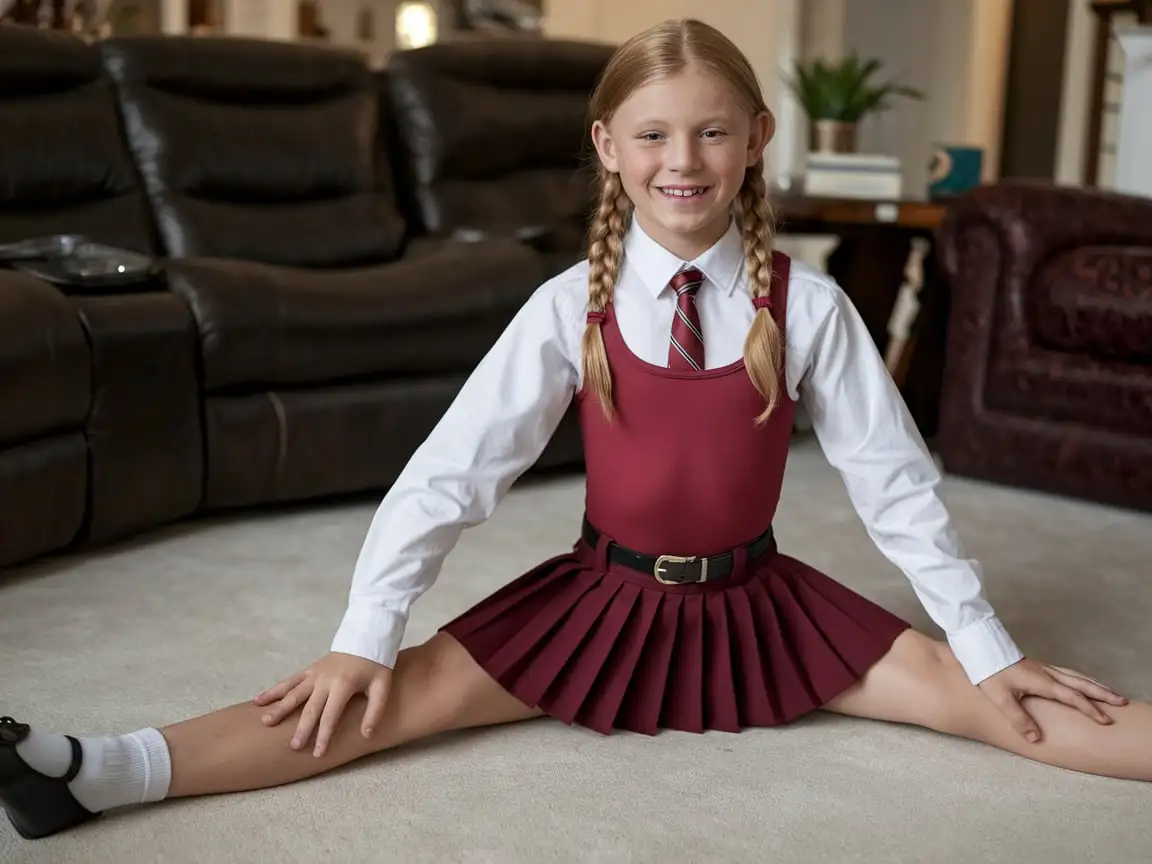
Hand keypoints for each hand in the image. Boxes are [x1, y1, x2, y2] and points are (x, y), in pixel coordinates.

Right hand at [253, 652, 392, 756]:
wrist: (366, 636)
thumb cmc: (376, 664)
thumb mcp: (382, 686)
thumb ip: (375, 711)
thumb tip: (366, 736)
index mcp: (343, 685)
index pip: (330, 715)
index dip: (324, 735)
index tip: (317, 754)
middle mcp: (325, 680)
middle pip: (310, 708)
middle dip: (301, 728)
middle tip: (293, 746)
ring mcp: (315, 674)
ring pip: (293, 692)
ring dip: (279, 707)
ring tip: (265, 721)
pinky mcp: (310, 669)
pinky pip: (290, 681)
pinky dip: (274, 690)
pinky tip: (258, 699)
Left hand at [978, 658, 1128, 742]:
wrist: (978, 646)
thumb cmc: (987, 671)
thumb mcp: (1000, 698)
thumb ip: (1019, 719)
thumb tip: (1036, 739)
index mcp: (1041, 682)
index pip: (1072, 697)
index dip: (1089, 709)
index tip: (1105, 720)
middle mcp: (1046, 673)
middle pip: (1081, 683)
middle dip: (1102, 693)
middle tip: (1123, 701)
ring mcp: (1042, 668)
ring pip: (1075, 676)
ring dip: (1094, 684)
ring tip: (1110, 692)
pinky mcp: (1036, 665)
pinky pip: (1066, 672)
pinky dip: (1080, 678)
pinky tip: (1080, 681)